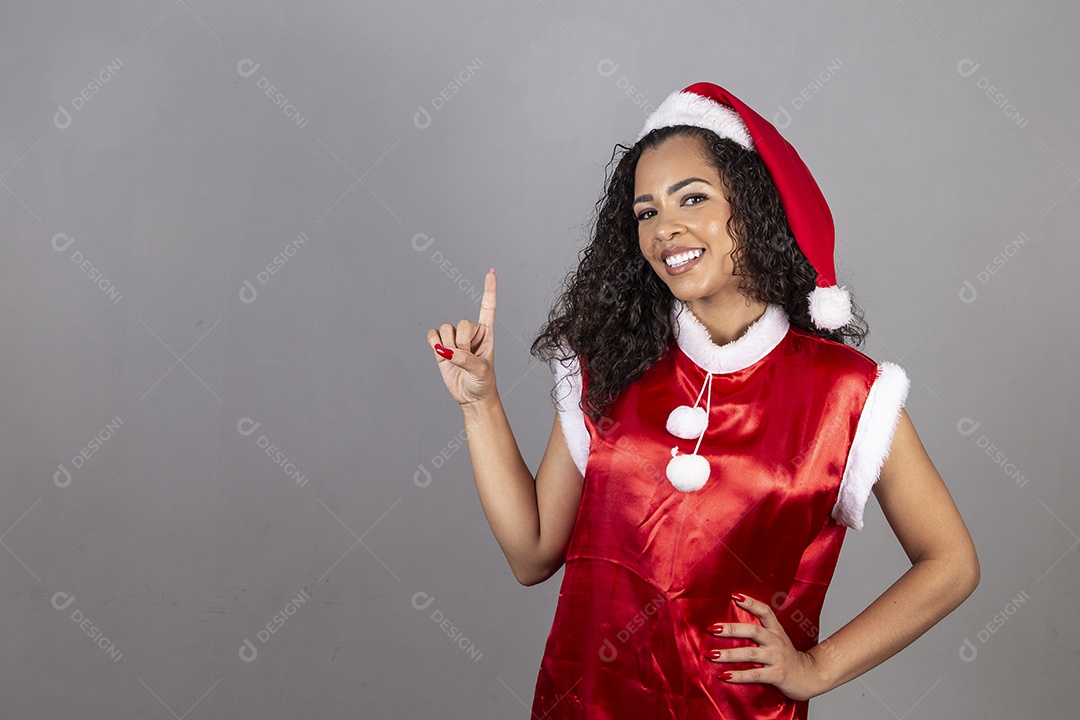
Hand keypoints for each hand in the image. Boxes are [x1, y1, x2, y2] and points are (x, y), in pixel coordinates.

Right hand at [426, 268, 497, 406]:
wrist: (472, 397)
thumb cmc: (483, 382)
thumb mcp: (480, 371)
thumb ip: (465, 359)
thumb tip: (446, 351)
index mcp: (487, 333)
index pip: (487, 307)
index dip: (489, 289)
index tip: (491, 271)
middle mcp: (471, 332)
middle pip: (462, 323)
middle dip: (462, 343)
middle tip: (467, 358)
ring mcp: (455, 339)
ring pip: (446, 329)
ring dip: (449, 346)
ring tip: (457, 360)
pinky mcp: (441, 346)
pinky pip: (432, 335)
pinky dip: (434, 343)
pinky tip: (441, 353)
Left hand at [705, 593, 822, 701]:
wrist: (810, 677)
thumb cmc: (787, 657)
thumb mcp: (777, 640)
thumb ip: (760, 632)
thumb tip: (730, 626)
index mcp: (776, 631)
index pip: (765, 611)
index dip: (751, 603)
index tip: (734, 596)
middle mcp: (776, 642)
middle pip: (753, 631)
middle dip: (731, 629)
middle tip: (712, 628)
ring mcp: (777, 658)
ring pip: (750, 654)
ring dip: (729, 654)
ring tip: (711, 655)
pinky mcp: (778, 675)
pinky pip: (755, 675)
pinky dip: (738, 675)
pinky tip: (724, 675)